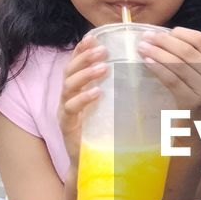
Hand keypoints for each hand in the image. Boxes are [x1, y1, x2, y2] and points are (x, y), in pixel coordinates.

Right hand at [57, 35, 108, 164]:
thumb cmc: (101, 132)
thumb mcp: (108, 107)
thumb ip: (114, 90)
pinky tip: (97, 92)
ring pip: (68, 87)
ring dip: (85, 74)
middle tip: (102, 49)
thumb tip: (136, 71)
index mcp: (75, 90)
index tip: (93, 36)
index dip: (82, 49)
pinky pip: (71, 109)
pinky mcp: (66, 126)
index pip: (75, 64)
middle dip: (84, 57)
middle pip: (69, 71)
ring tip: (103, 67)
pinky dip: (83, 99)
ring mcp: (64, 112)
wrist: (90, 163)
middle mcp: (66, 98)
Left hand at [136, 27, 200, 128]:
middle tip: (146, 37)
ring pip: (178, 63)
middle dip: (163, 41)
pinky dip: (158, 68)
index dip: (180, 32)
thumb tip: (163, 37)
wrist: (199, 135)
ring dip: (157, 52)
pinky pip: (172, 79)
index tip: (162, 32)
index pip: (200, 39)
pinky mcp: (192, 102)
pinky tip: (146, 62)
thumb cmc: (196, 103)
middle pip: (187, 50)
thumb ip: (191, 60)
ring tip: (141, 48)